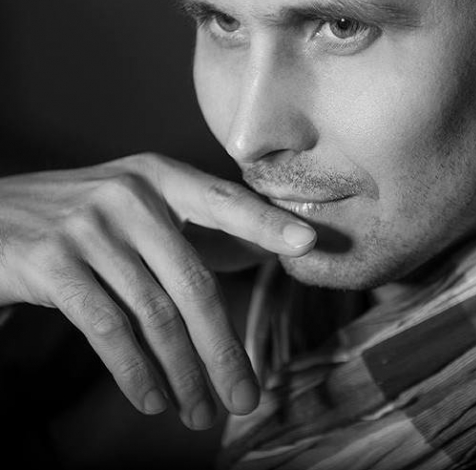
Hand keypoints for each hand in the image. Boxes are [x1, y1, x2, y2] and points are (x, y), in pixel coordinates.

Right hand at [0, 153, 315, 428]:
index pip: (225, 201)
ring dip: (182, 373)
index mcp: (161, 177)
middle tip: (245, 397)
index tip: (310, 244)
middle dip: (222, 349)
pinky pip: (107, 328)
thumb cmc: (86, 217)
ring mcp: (89, 226)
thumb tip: (265, 250)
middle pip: (193, 282)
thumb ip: (196, 227)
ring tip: (199, 412)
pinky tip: (152, 399)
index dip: (267, 223)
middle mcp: (130, 195)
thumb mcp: (142, 206)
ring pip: (154, 314)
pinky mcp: (52, 261)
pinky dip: (134, 371)